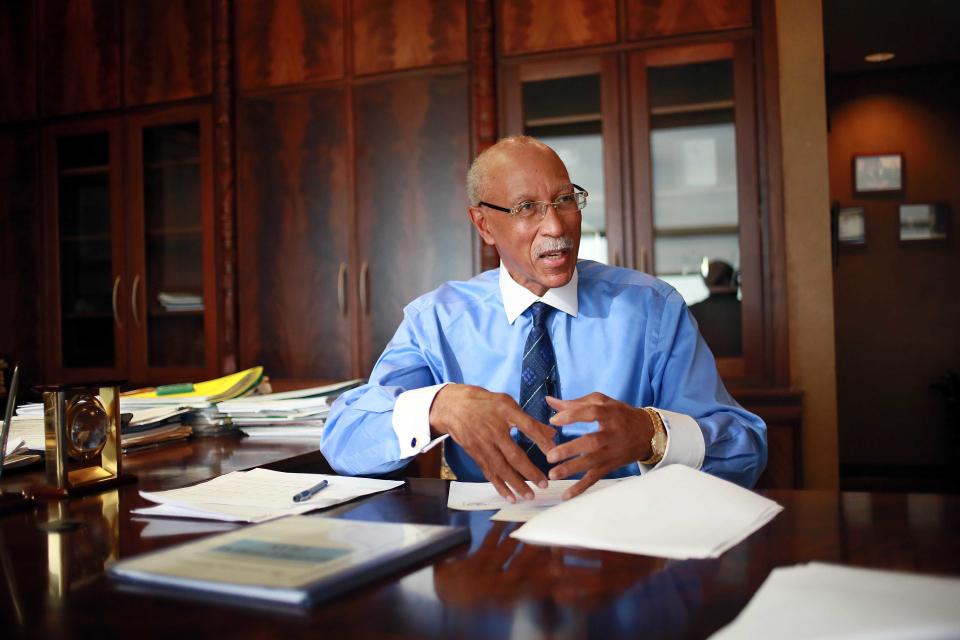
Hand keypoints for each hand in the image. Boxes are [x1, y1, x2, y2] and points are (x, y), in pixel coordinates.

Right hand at [429, 384, 556, 502]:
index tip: (554, 454)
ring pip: (501, 468)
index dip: (542, 441)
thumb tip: (552, 434)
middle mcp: (494, 429)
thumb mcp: (507, 402)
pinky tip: (510, 497)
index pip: (528, 427)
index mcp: (505, 411)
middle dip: (530, 472)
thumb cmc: (483, 402)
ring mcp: (483, 443)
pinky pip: (489, 472)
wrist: (452, 406)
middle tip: (544, 484)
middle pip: (514, 455)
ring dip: (516, 484)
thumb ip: (529, 420)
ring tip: (530, 496)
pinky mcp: (475, 453)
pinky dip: (500, 486)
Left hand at [544, 393, 652, 498]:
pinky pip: (596, 477)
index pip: (591, 413)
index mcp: (609, 414)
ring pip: (592, 462)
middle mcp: (611, 434)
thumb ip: (575, 403)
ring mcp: (611, 452)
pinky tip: (567, 495)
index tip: (553, 420)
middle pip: (592, 442)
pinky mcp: (611, 466)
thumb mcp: (602, 402)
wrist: (647, 433)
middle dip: (571, 449)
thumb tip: (549, 401)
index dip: (573, 416)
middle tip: (550, 456)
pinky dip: (581, 488)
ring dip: (572, 469)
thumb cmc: (620, 414)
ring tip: (553, 474)